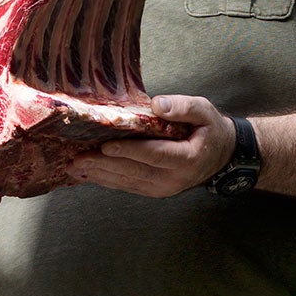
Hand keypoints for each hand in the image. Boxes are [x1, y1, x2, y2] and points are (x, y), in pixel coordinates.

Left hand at [70, 94, 236, 198]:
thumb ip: (183, 107)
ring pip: (127, 181)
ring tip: (75, 166)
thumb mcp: (204, 111)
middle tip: (78, 157)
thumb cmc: (210, 129)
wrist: (220, 155)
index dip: (129, 151)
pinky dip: (106, 180)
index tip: (105, 146)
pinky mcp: (154, 191)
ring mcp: (163, 188)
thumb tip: (157, 105)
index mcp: (187, 158)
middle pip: (134, 171)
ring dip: (100, 174)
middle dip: (104, 165)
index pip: (154, 155)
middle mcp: (174, 179)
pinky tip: (88, 174)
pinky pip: (127, 186)